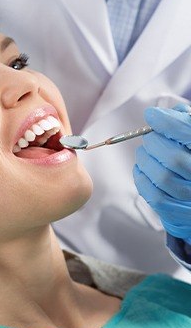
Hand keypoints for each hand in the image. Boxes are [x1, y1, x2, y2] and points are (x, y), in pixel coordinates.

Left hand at [133, 103, 190, 241]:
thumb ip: (184, 122)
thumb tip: (159, 114)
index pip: (188, 133)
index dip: (167, 122)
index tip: (151, 115)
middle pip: (173, 157)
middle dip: (153, 143)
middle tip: (148, 138)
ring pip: (161, 177)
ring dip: (145, 160)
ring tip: (144, 153)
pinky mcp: (180, 213)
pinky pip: (154, 196)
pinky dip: (141, 179)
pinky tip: (142, 170)